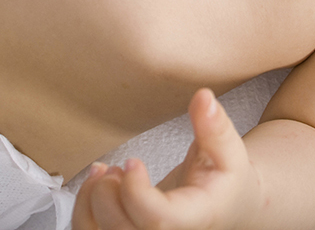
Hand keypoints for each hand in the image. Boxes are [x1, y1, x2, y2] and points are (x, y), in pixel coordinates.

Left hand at [72, 89, 260, 229]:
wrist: (226, 206)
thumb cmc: (226, 181)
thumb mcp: (229, 152)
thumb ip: (216, 127)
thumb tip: (204, 97)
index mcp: (196, 218)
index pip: (158, 220)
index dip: (136, 193)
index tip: (132, 161)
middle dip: (107, 196)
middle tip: (116, 166)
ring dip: (90, 202)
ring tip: (103, 172)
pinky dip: (85, 209)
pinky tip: (99, 183)